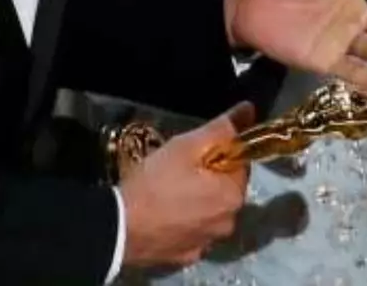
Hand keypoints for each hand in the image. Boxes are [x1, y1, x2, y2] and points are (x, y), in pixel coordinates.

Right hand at [119, 103, 252, 268]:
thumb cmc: (155, 181)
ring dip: (197, 202)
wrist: (117, 226)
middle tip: (179, 170)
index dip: (219, 154)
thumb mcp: (188, 145)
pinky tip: (163, 216)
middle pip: (225, 191)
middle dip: (209, 179)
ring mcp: (206, 244)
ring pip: (208, 213)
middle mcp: (228, 224)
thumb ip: (223, 127)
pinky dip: (183, 224)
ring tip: (168, 192)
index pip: (239, 165)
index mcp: (234, 196)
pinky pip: (191, 233)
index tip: (194, 153)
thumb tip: (249, 109)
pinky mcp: (185, 257)